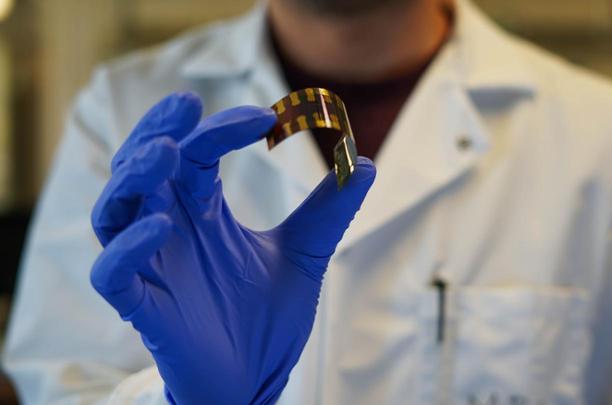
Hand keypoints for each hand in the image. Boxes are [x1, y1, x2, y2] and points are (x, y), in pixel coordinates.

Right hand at [90, 93, 374, 403]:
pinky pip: (112, 272)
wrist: (258, 379)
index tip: (264, 119)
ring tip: (168, 154)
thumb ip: (329, 210)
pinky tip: (164, 225)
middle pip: (141, 167)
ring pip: (114, 210)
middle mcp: (170, 231)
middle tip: (185, 106)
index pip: (197, 155)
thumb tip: (367, 163)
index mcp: (202, 213)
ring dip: (134, 176)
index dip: (222, 130)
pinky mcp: (142, 307)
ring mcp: (152, 267)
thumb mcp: (305, 254)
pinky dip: (128, 246)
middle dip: (156, 132)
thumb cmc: (267, 317)